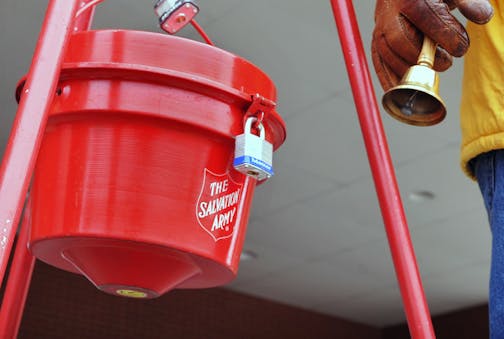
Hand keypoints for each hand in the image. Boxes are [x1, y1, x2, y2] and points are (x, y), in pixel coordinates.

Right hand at [371, 0, 492, 90]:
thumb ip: (468, 2)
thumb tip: (483, 17)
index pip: (427, 19)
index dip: (446, 37)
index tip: (460, 48)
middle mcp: (389, 12)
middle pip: (400, 40)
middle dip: (424, 58)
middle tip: (446, 63)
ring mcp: (379, 28)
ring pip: (387, 54)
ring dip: (408, 70)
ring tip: (430, 73)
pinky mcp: (375, 41)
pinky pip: (378, 63)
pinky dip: (388, 79)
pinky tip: (402, 89)